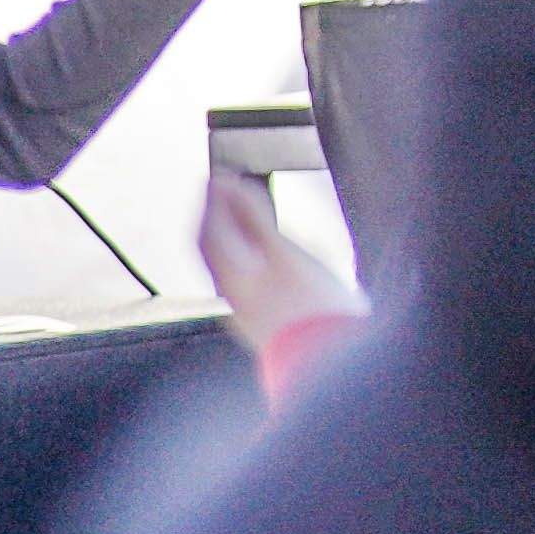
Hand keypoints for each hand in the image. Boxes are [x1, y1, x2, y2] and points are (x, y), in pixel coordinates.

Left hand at [195, 172, 361, 368]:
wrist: (327, 357)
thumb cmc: (308, 305)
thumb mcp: (284, 250)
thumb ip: (254, 217)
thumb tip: (230, 186)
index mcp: (230, 275)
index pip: (207, 231)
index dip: (210, 200)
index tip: (219, 176)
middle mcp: (230, 294)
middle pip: (213, 249)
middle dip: (217, 217)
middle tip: (226, 192)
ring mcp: (246, 309)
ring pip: (228, 265)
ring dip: (233, 236)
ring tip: (246, 216)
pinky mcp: (265, 318)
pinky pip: (244, 278)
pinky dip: (249, 255)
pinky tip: (267, 254)